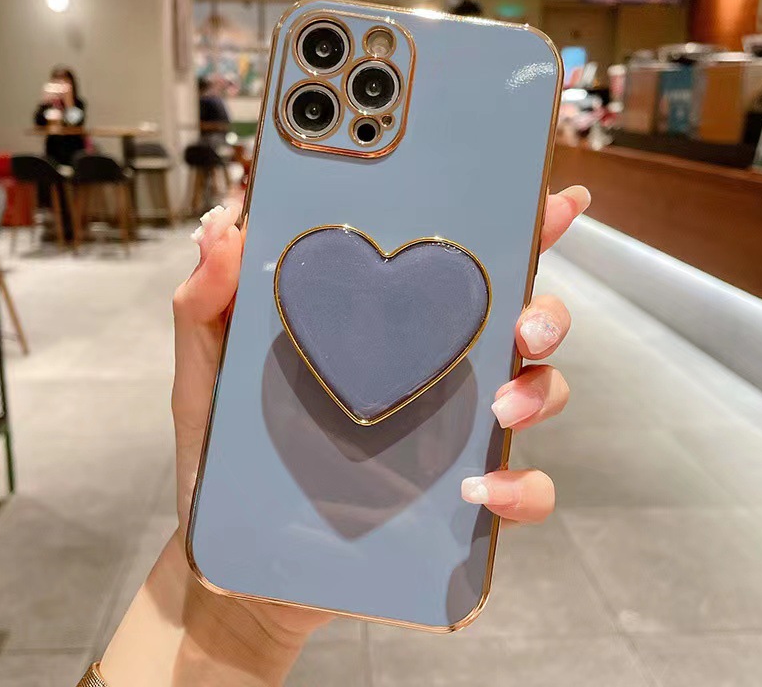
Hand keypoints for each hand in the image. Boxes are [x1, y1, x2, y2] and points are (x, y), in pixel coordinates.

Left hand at [172, 186, 587, 568]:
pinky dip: (519, 488)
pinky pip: (519, 490)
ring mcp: (450, 435)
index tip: (554, 200)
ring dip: (540, 390)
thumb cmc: (226, 455)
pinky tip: (481, 490)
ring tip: (500, 407)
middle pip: (517, 321)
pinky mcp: (457, 503)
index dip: (510, 229)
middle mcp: (430, 370)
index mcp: (384, 328)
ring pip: (537, 392)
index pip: (452, 267)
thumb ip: (207, 304)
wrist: (237, 560)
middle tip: (525, 323)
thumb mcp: (209, 373)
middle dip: (545, 310)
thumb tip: (222, 228)